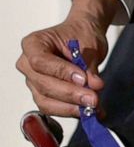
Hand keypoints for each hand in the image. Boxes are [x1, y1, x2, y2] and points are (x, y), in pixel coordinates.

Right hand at [16, 0, 117, 115]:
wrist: (83, 36)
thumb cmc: (81, 35)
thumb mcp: (89, 46)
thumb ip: (89, 67)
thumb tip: (93, 86)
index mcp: (33, 44)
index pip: (41, 62)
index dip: (62, 73)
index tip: (83, 79)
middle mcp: (27, 64)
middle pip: (44, 85)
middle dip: (71, 94)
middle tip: (93, 98)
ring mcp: (33, 81)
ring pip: (47, 101)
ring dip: (72, 106)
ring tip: (94, 106)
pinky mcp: (43, 95)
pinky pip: (54, 107)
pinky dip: (73, 110)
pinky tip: (91, 111)